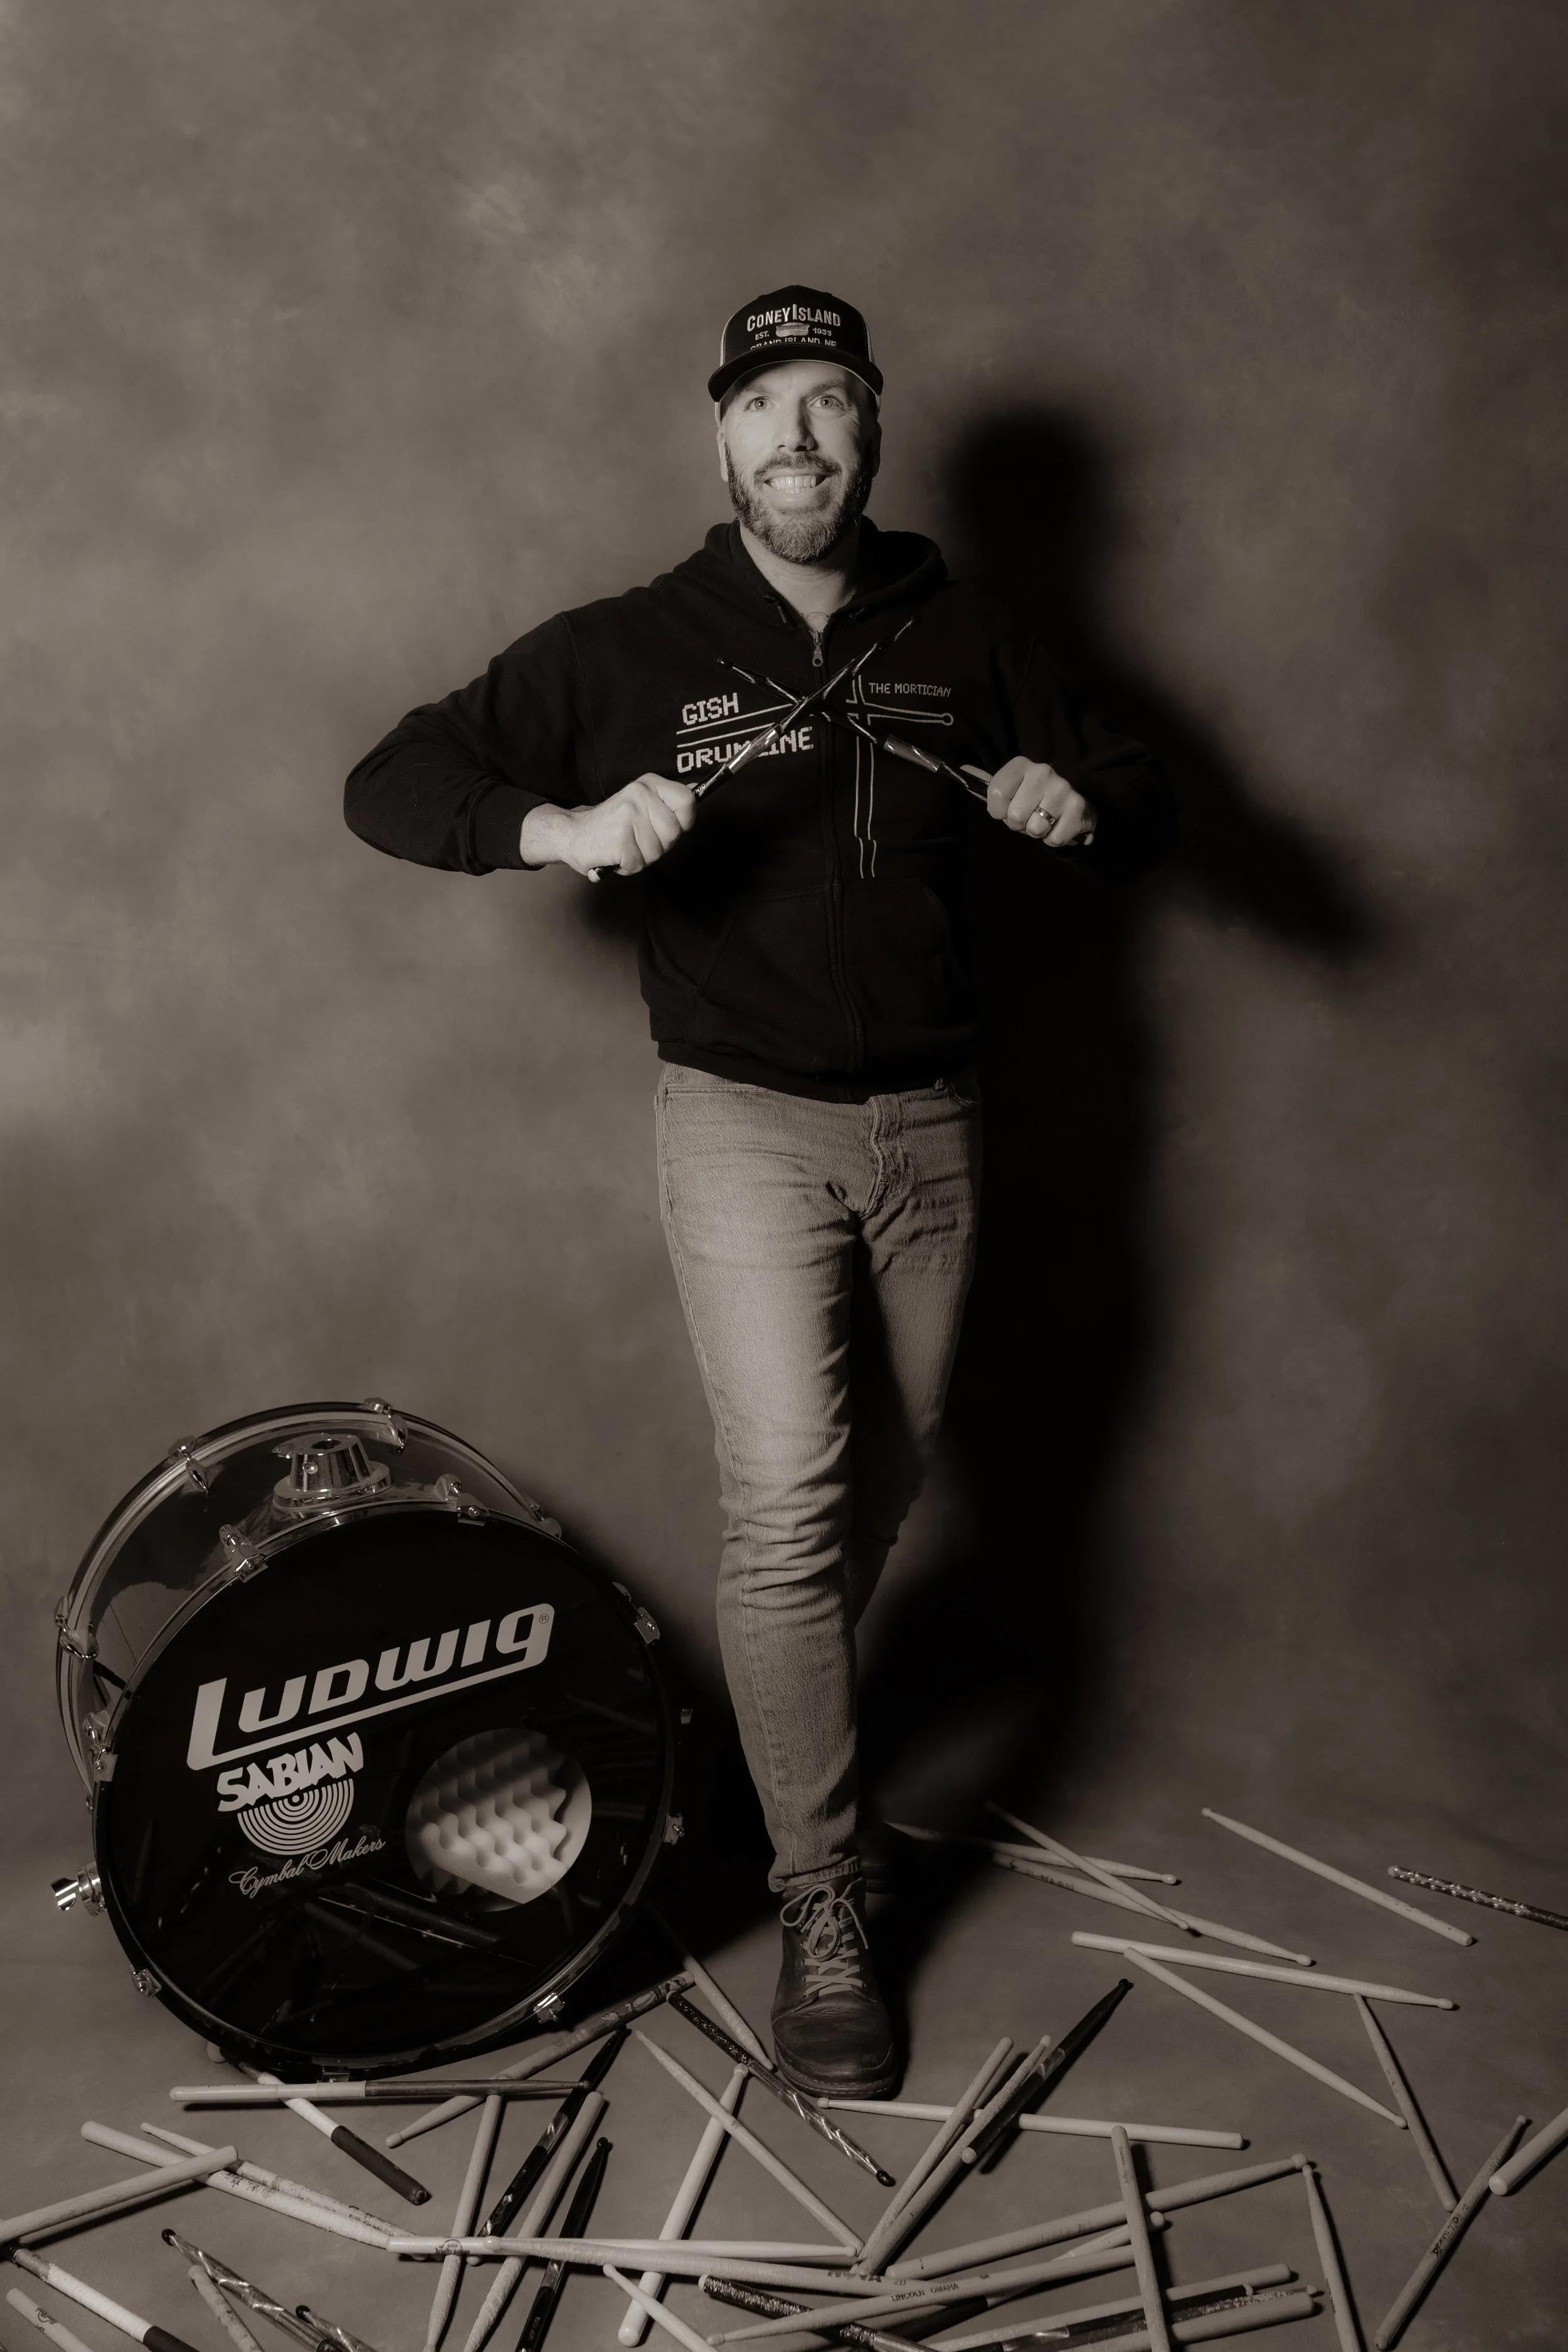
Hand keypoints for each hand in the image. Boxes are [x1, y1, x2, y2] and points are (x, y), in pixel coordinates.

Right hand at [520, 775, 696, 875]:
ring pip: (657, 852)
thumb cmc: (612, 825)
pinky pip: (638, 863)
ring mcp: (629, 817)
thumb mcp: (641, 804)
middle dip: (660, 845)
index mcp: (647, 784)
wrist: (573, 834)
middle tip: (638, 839)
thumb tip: (693, 799)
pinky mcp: (620, 839)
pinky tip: (616, 854)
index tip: (672, 826)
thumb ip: (666, 804)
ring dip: (642, 857)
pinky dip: (627, 866)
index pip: (687, 800)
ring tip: (625, 846)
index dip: (684, 820)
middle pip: (674, 833)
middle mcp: (639, 796)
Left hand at [971, 756, 1092, 845]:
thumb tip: (962, 771)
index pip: (995, 794)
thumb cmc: (1034, 798)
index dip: (998, 811)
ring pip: (1035, 829)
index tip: (1005, 809)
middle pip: (1015, 816)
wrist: (1074, 803)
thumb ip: (987, 784)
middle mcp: (1042, 771)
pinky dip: (1055, 839)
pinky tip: (1059, 825)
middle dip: (1020, 824)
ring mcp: (1062, 788)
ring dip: (1038, 832)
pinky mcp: (1078, 807)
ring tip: (1046, 820)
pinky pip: (1054, 839)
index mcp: (1021, 765)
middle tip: (1030, 816)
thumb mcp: (1010, 788)